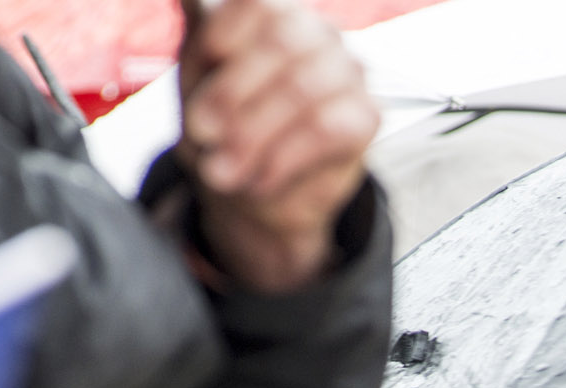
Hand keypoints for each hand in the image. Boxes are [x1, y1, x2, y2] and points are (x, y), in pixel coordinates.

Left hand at [177, 0, 377, 292]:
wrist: (255, 191)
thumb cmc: (225, 123)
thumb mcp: (198, 77)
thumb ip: (200, 32)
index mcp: (276, 13)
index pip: (259, 3)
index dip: (225, 32)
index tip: (206, 64)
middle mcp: (318, 33)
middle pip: (283, 41)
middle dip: (233, 91)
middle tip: (201, 132)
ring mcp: (348, 72)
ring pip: (303, 89)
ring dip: (252, 135)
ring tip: (222, 170)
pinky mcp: (367, 115)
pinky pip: (326, 129)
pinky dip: (282, 158)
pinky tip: (260, 179)